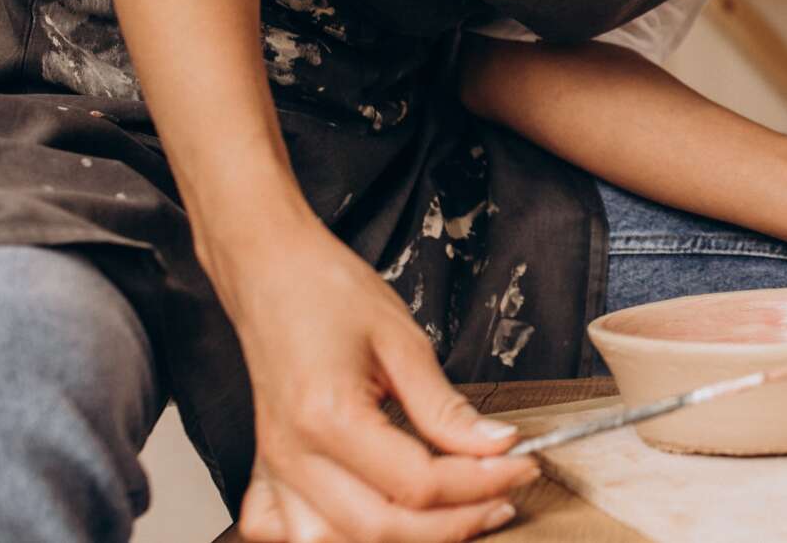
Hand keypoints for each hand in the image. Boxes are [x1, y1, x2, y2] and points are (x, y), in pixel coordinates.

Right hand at [208, 220, 538, 541]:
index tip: (520, 465)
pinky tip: (363, 524)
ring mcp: (274, 469)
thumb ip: (446, 406)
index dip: (481, 482)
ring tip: (452, 517)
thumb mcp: (402, 340)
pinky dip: (327, 540)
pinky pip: (282, 533)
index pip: (417, 483)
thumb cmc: (327, 292)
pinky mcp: (266, 470)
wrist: (269, 270)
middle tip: (502, 499)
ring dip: (399, 541)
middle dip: (455, 522)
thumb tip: (496, 444)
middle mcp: (293, 455)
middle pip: (381, 528)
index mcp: (328, 417)